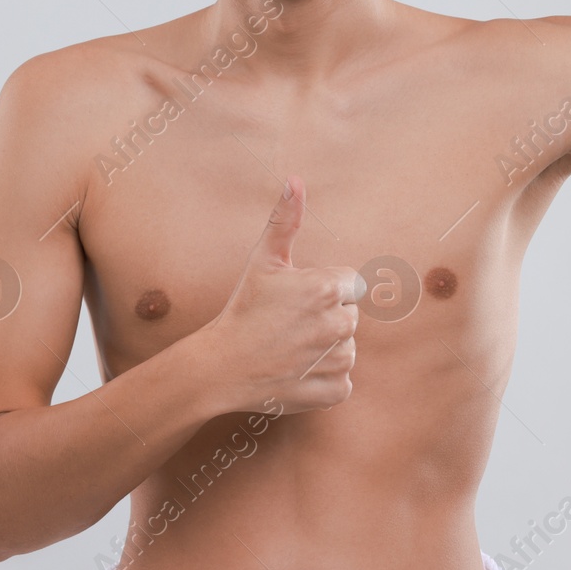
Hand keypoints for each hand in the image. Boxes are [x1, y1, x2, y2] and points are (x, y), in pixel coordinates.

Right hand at [202, 176, 361, 414]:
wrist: (220, 367)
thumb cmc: (242, 309)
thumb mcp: (262, 260)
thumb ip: (285, 220)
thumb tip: (295, 180)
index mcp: (327, 289)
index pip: (350, 284)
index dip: (323, 290)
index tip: (297, 301)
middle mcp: (339, 325)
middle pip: (349, 315)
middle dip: (325, 318)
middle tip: (288, 324)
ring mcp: (338, 360)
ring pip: (346, 347)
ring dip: (326, 348)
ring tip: (289, 347)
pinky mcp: (335, 389)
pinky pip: (342, 379)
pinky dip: (322, 378)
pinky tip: (295, 370)